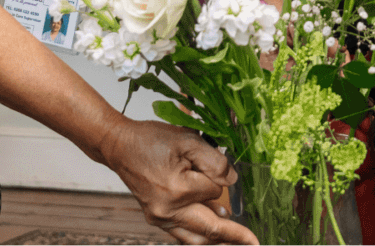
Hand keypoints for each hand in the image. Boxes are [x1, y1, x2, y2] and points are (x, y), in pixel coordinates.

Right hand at [100, 118, 257, 244]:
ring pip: (195, 238)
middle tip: (254, 243)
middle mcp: (168, 211)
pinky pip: (182, 233)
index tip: (226, 170)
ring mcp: (160, 218)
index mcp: (177, 191)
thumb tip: (232, 181)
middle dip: (234, 236)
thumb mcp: (187, 140)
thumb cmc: (151, 140)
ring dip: (217, 240)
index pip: (214, 192)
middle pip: (208, 230)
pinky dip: (199, 234)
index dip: (222, 179)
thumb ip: (213, 161)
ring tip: (238, 242)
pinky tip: (213, 231)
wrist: (120, 146)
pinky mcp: (156, 218)